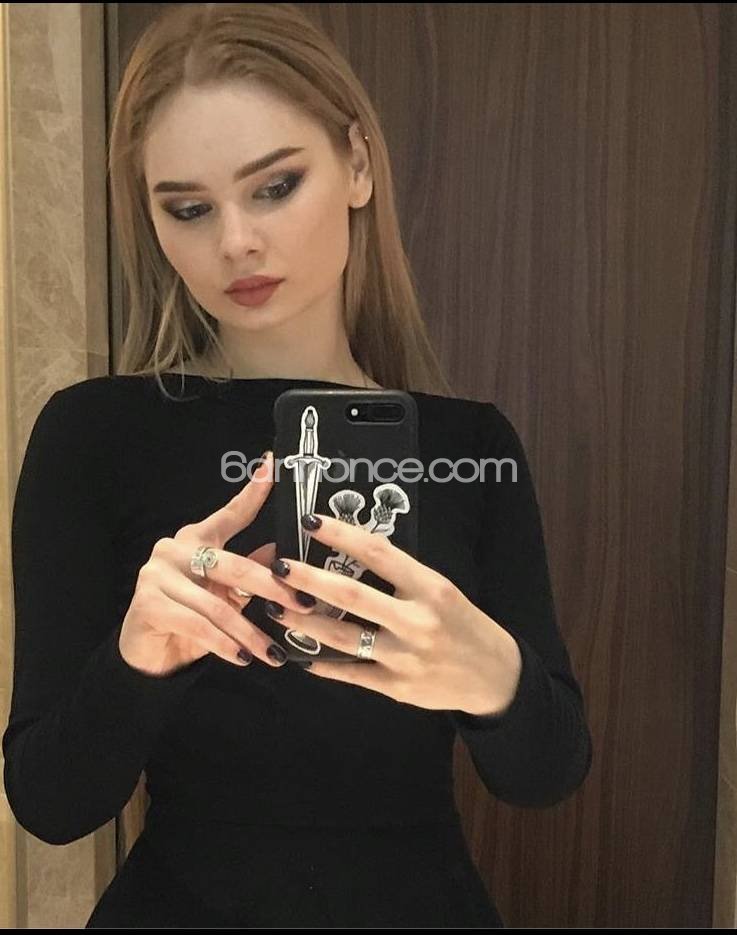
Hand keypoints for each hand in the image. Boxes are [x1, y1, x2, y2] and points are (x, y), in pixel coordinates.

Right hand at [118, 452, 313, 675]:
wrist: (148, 654)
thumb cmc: (190, 619)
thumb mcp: (225, 594)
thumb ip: (249, 571)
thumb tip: (283, 553)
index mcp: (198, 539)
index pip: (231, 513)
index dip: (253, 491)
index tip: (273, 466)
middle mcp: (176, 549)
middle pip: (235, 565)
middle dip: (273, 588)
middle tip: (302, 605)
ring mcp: (158, 574)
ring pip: (217, 603)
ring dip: (249, 632)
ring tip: (273, 654)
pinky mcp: (147, 602)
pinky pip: (196, 623)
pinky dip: (223, 644)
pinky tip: (242, 658)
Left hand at [264, 512, 522, 715]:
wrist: (494, 676)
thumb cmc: (463, 623)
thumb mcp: (441, 590)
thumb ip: (401, 576)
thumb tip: (351, 551)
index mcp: (429, 588)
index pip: (378, 553)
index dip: (341, 535)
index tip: (311, 520)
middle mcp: (416, 621)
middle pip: (351, 596)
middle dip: (308, 580)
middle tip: (278, 566)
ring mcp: (404, 657)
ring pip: (341, 637)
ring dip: (303, 622)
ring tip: (276, 608)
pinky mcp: (396, 687)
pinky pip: (350, 673)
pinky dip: (322, 663)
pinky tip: (301, 653)